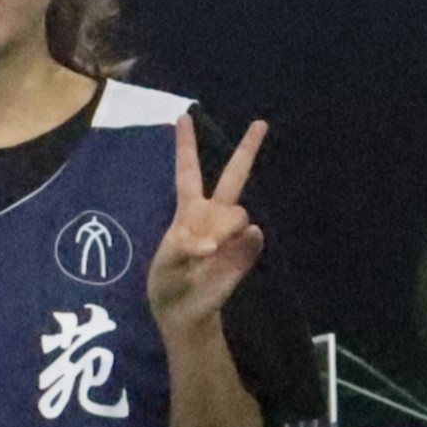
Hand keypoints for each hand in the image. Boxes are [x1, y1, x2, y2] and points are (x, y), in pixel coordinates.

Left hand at [148, 115, 268, 332]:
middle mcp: (212, 214)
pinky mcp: (246, 248)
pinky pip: (251, 239)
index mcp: (187, 212)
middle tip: (261, 122)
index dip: (186, 146)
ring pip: (239, 214)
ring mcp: (232, 231)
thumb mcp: (166, 266)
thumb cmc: (168, 283)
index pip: (187, 172)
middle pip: (233, 176)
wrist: (185, 311)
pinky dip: (238, 248)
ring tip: (207, 253)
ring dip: (225, 230)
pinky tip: (221, 258)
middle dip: (248, 149)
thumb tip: (222, 237)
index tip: (183, 116)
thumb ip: (187, 249)